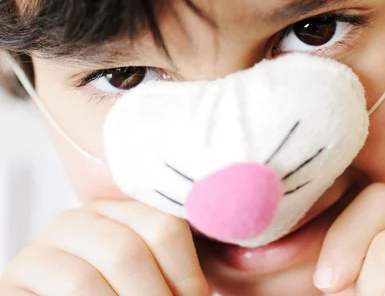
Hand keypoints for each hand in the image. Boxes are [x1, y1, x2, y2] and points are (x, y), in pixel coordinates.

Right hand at [0, 200, 209, 295]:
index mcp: (119, 213)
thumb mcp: (154, 283)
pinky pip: (65, 290)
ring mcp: (42, 248)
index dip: (187, 276)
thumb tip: (244, 273)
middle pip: (129, 249)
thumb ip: (183, 278)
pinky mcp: (13, 282)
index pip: (166, 227)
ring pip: (94, 274)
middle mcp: (78, 220)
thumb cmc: (124, 294)